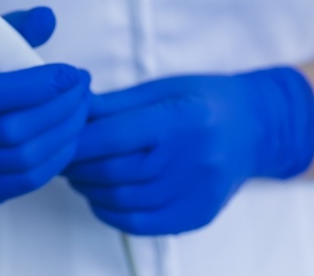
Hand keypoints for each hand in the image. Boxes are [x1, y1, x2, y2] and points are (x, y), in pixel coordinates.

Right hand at [0, 7, 90, 203]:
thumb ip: (14, 28)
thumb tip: (48, 18)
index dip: (38, 85)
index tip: (72, 73)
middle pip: (13, 131)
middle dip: (61, 109)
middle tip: (83, 89)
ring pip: (24, 160)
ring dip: (64, 134)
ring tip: (81, 110)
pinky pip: (24, 181)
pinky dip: (55, 160)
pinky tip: (68, 137)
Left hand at [64, 68, 313, 234]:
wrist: (254, 128)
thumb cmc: (205, 100)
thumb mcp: (162, 89)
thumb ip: (116, 104)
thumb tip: (73, 112)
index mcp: (181, 119)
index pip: (113, 136)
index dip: (77, 141)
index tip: (58, 139)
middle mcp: (191, 159)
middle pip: (113, 172)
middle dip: (77, 166)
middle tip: (62, 157)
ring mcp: (196, 192)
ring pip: (122, 201)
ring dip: (89, 189)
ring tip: (79, 174)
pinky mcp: (196, 215)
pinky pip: (140, 224)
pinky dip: (111, 212)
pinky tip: (102, 196)